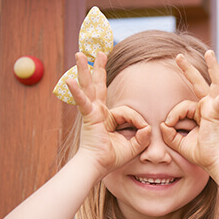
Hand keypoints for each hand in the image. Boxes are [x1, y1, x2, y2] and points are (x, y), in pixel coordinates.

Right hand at [66, 52, 150, 175]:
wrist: (97, 166)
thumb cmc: (111, 158)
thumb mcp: (133, 146)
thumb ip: (143, 137)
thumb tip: (149, 128)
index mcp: (107, 117)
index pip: (127, 110)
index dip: (138, 120)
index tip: (143, 131)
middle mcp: (98, 111)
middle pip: (98, 86)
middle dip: (99, 69)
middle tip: (99, 52)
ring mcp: (91, 112)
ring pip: (89, 87)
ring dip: (84, 69)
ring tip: (80, 54)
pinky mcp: (88, 116)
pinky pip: (83, 102)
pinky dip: (77, 92)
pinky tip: (69, 80)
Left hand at [160, 51, 218, 172]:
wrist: (214, 162)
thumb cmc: (201, 153)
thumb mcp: (178, 142)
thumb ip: (169, 132)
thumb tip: (163, 123)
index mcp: (200, 112)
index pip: (181, 106)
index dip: (172, 117)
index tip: (169, 127)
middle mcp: (208, 107)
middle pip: (199, 83)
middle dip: (189, 69)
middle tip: (178, 56)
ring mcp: (214, 107)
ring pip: (211, 83)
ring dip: (212, 66)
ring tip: (209, 52)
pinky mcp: (217, 112)